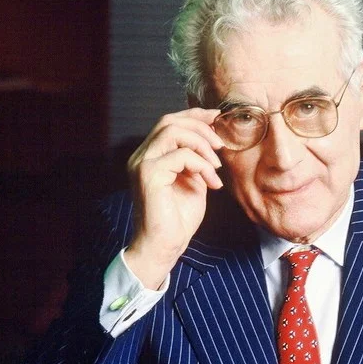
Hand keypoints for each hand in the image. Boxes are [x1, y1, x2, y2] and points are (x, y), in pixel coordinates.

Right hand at [125, 107, 224, 287]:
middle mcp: (141, 156)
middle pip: (169, 121)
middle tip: (221, 144)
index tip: (218, 119)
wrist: (165, 247)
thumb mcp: (194, 183)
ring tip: (216, 165)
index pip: (169, 123)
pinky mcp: (148, 175)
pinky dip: (201, 164)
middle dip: (200, 126)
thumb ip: (197, 162)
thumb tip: (212, 143)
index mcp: (150, 156)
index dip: (194, 116)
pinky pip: (180, 155)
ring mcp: (142, 164)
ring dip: (201, 144)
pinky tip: (212, 182)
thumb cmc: (178, 220)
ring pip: (172, 131)